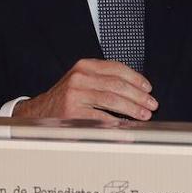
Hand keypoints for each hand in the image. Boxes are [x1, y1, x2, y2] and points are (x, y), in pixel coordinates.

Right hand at [12, 59, 157, 121]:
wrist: (40, 112)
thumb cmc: (67, 98)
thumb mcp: (83, 81)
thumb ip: (104, 80)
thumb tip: (136, 90)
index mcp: (84, 66)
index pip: (116, 68)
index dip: (136, 78)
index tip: (148, 88)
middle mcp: (79, 78)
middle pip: (117, 85)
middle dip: (138, 96)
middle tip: (151, 104)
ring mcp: (75, 95)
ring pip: (112, 100)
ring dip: (132, 108)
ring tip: (144, 115)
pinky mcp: (73, 113)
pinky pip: (101, 118)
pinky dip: (117, 123)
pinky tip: (127, 126)